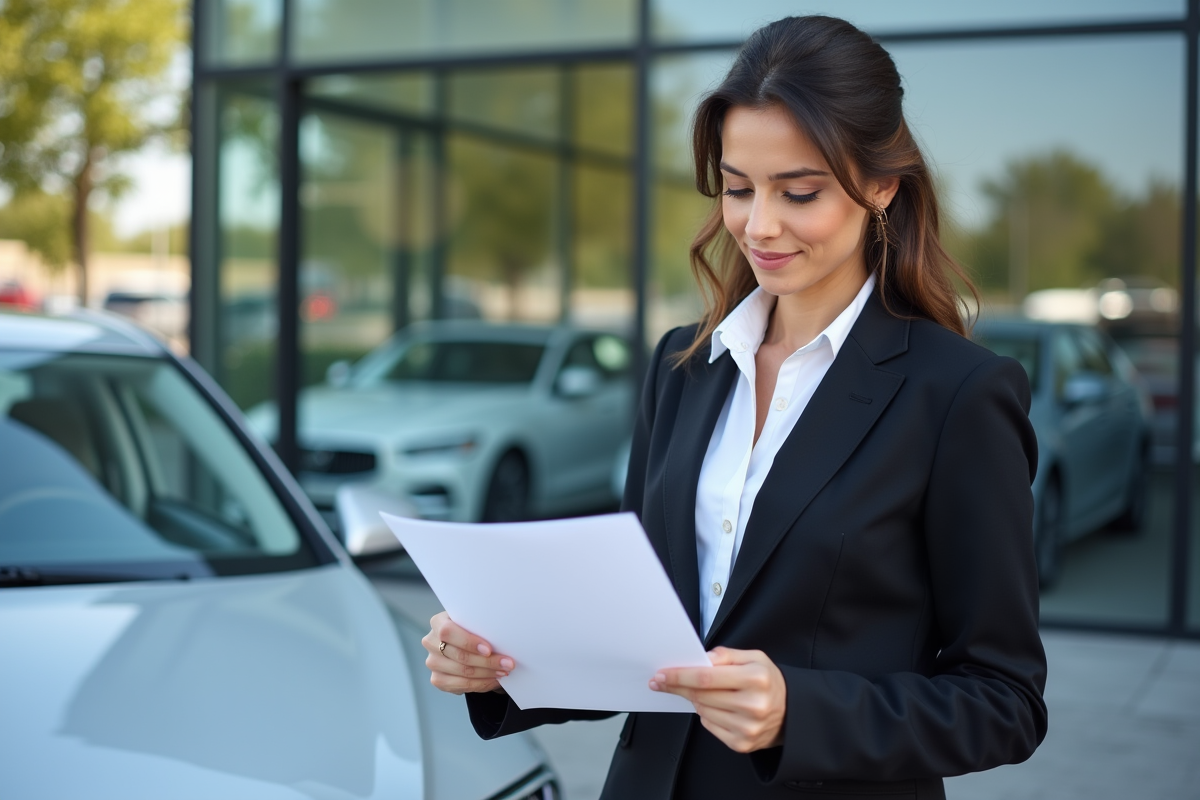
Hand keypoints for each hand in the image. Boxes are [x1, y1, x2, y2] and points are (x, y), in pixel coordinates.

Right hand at [422, 611, 514, 694]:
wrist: (463, 643)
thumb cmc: (472, 629)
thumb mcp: (473, 622)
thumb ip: (480, 625)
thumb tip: (503, 637)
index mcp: (438, 622)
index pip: (448, 632)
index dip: (469, 642)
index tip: (489, 650)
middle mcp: (431, 642)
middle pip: (460, 655)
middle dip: (488, 662)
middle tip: (508, 664)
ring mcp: (432, 662)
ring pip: (463, 672)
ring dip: (488, 674)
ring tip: (504, 672)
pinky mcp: (437, 679)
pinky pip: (461, 685)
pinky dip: (481, 684)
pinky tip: (494, 680)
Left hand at [650, 646, 786, 753]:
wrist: (790, 713)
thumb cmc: (768, 681)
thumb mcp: (755, 658)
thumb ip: (727, 655)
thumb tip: (702, 658)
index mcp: (756, 679)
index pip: (706, 678)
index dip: (680, 676)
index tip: (661, 675)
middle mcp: (753, 706)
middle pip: (701, 696)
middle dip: (678, 686)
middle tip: (662, 681)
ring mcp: (747, 728)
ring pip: (703, 711)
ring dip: (694, 700)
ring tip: (700, 691)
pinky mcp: (742, 744)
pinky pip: (710, 726)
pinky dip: (706, 714)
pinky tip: (716, 707)